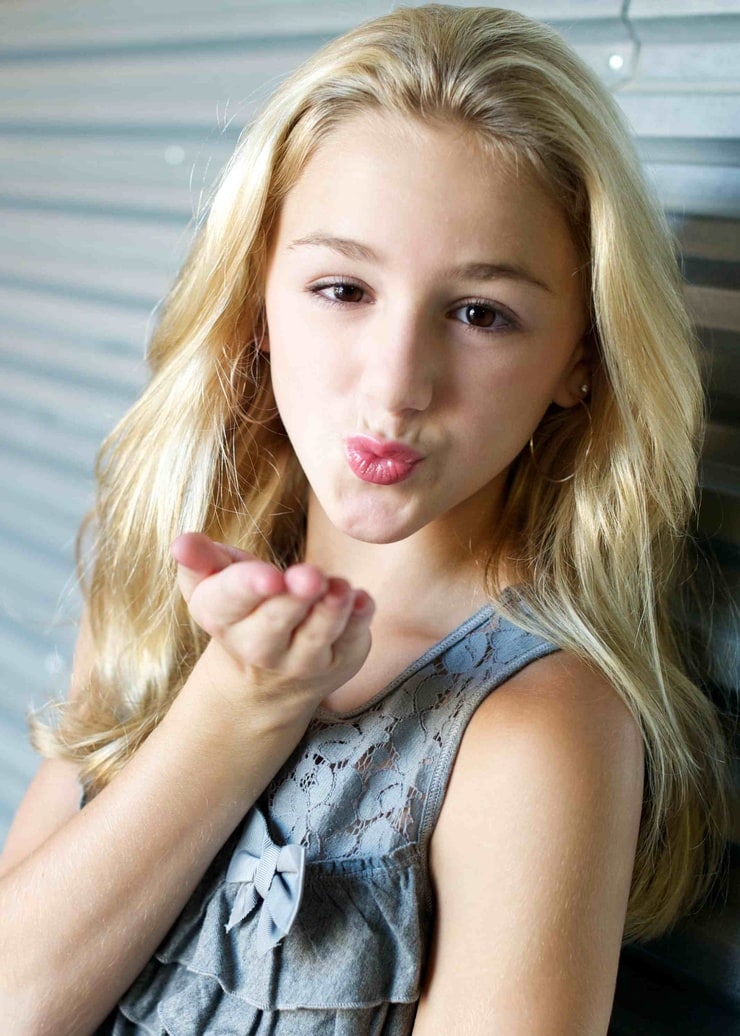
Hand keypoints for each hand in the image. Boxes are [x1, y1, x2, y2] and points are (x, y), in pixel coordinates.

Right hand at [171, 532, 373, 718]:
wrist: (264, 677)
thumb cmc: (240, 606)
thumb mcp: (213, 581)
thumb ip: (201, 559)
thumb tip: (181, 542)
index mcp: (221, 616)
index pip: (230, 600)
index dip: (249, 587)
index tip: (269, 575)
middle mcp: (259, 646)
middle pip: (275, 622)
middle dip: (293, 598)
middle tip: (310, 575)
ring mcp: (301, 659)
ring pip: (316, 635)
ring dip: (330, 610)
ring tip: (340, 587)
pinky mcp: (339, 660)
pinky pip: (349, 642)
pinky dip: (358, 623)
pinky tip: (363, 600)